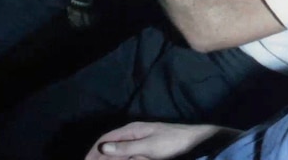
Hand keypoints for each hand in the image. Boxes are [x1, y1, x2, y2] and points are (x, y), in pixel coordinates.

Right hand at [85, 121, 224, 159]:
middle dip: (98, 157)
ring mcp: (139, 142)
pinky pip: (128, 155)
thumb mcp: (148, 147)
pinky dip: (121, 159)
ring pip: (118, 152)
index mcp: (132, 130)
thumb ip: (126, 148)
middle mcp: (133, 134)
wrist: (194, 140)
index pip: (105, 139)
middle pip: (110, 146)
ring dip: (109, 159)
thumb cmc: (172, 142)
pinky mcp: (146, 150)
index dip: (93, 151)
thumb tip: (102, 148)